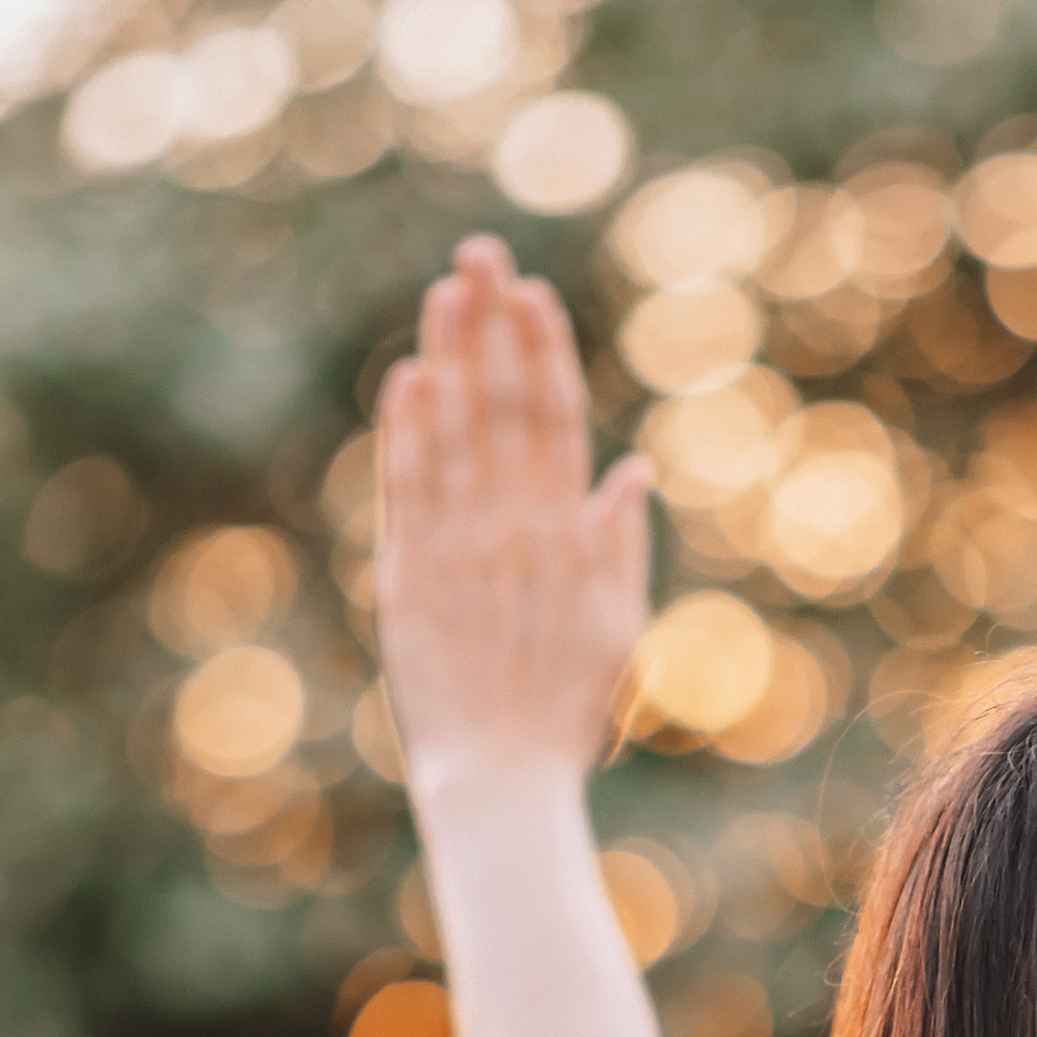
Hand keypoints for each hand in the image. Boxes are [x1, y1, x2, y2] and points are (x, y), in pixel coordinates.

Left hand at [375, 234, 651, 791]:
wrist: (501, 782)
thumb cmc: (564, 715)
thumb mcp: (616, 631)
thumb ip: (618, 545)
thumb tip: (629, 470)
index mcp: (567, 540)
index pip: (555, 422)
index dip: (542, 353)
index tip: (532, 295)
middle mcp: (513, 532)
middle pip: (502, 408)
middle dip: (492, 327)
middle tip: (480, 255)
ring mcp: (457, 551)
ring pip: (452, 432)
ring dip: (447, 355)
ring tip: (444, 291)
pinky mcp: (408, 577)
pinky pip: (407, 488)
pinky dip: (407, 430)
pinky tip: (408, 377)